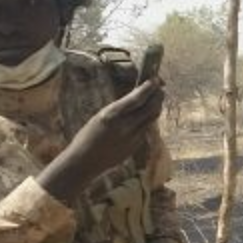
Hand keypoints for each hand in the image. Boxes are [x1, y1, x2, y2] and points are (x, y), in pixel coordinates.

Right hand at [38, 80, 164, 201]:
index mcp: (111, 115)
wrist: (83, 162)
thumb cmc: (87, 136)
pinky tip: (145, 115)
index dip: (149, 87)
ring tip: (156, 99)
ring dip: (156, 106)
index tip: (155, 79)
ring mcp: (132, 138)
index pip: (137, 98)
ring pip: (152, 118)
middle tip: (159, 88)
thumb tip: (138, 96)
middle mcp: (124, 126)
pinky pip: (146, 129)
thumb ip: (120, 108)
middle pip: (151, 107)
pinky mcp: (135, 147)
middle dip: (158, 95)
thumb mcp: (101, 116)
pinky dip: (148, 119)